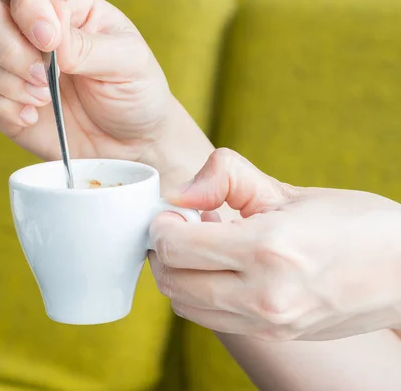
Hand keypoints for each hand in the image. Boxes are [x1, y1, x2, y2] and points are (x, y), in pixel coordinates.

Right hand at [0, 0, 177, 163]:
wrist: (129, 143)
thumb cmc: (136, 93)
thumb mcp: (129, 63)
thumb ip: (88, 47)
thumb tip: (50, 40)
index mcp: (68, 5)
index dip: (28, 8)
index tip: (50, 43)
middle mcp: (31, 29)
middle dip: (8, 50)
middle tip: (44, 79)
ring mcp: (12, 63)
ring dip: (4, 80)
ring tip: (44, 100)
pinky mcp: (2, 98)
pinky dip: (2, 105)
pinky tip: (33, 116)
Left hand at [148, 148, 400, 340]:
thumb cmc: (353, 222)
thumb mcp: (287, 190)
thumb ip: (226, 178)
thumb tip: (180, 193)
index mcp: (267, 250)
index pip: (176, 247)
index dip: (161, 225)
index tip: (172, 211)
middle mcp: (265, 297)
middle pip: (172, 282)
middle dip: (163, 251)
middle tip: (179, 226)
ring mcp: (270, 325)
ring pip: (186, 307)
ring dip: (178, 275)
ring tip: (198, 247)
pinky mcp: (275, 336)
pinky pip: (213, 320)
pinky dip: (200, 295)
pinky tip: (219, 269)